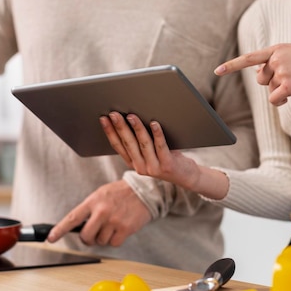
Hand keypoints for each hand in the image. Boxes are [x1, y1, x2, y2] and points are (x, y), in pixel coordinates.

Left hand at [47, 180, 150, 246]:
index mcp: (93, 201)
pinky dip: (115, 240)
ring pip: (100, 241)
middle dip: (88, 239)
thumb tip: (78, 225)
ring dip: (104, 238)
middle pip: (86, 236)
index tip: (51, 238)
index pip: (72, 218)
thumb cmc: (121, 193)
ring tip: (111, 226)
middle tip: (93, 234)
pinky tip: (120, 229)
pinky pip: (113, 243)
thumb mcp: (101, 194)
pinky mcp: (125, 229)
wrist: (143, 191)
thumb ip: (90, 208)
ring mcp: (113, 221)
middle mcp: (102, 211)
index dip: (59, 230)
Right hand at [99, 112, 228, 199]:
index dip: (110, 132)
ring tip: (131, 116)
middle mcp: (140, 167)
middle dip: (120, 127)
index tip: (103, 118)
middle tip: (114, 113)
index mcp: (133, 162)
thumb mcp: (149, 153)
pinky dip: (157, 134)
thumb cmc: (167, 158)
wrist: (186, 176)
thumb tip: (131, 117)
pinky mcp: (167, 165)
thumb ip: (140, 142)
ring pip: (143, 144)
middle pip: (128, 144)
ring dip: (136, 128)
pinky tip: (155, 123)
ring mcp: (153, 167)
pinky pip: (161, 147)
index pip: (117, 146)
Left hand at [215, 43, 290, 104]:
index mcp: (277, 49)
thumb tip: (256, 73)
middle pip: (261, 79)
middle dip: (272, 82)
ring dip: (280, 92)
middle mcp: (277, 58)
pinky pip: (274, 100)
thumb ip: (274, 62)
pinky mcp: (288, 85)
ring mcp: (282, 71)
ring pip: (269, 90)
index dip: (232, 66)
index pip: (249, 58)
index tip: (217, 71)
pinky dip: (281, 102)